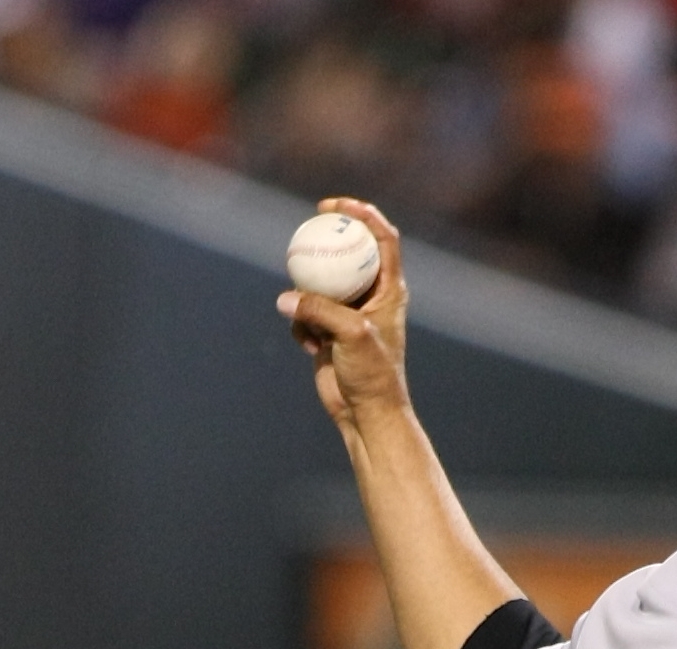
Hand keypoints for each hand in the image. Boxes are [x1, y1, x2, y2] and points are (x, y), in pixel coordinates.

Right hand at [277, 199, 410, 436]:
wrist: (365, 414)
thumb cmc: (372, 374)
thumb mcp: (351, 334)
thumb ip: (319, 309)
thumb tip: (286, 297)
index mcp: (389, 290)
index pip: (382, 239)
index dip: (363, 214)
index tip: (336, 205)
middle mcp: (371, 297)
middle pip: (348, 252)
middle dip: (327, 238)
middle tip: (307, 225)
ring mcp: (348, 313)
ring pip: (320, 283)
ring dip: (307, 294)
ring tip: (310, 319)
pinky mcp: (328, 332)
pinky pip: (305, 313)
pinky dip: (302, 326)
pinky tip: (311, 348)